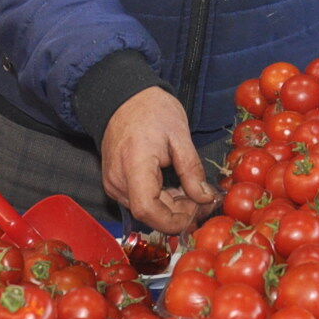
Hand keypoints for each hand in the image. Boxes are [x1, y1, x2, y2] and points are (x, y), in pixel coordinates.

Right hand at [100, 86, 219, 233]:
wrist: (124, 97)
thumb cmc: (152, 110)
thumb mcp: (180, 135)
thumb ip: (192, 169)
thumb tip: (205, 197)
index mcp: (133, 165)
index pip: (147, 210)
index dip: (172, 220)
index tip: (196, 212)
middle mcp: (118, 180)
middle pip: (149, 213)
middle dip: (179, 213)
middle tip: (204, 201)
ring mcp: (114, 183)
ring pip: (145, 209)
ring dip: (171, 207)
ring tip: (192, 191)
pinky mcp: (115, 182)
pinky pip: (140, 199)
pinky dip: (160, 199)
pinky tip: (176, 187)